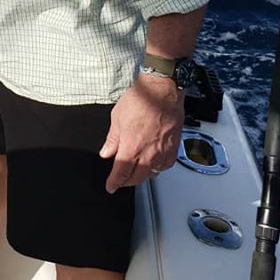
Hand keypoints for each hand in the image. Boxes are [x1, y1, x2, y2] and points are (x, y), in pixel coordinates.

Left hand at [99, 72, 184, 192]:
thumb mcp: (117, 118)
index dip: (114, 183)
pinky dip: (156, 168)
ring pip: (151, 174)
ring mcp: (163, 153)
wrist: (162, 92)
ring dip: (141, 175)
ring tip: (134, 171)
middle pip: (136, 178)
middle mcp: (148, 155)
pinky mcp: (174, 150)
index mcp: (131, 147)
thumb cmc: (141, 100)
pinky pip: (164, 166)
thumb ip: (112, 140)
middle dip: (126, 181)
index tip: (110, 187)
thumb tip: (106, 153)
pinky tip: (152, 163)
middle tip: (120, 180)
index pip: (121, 173)